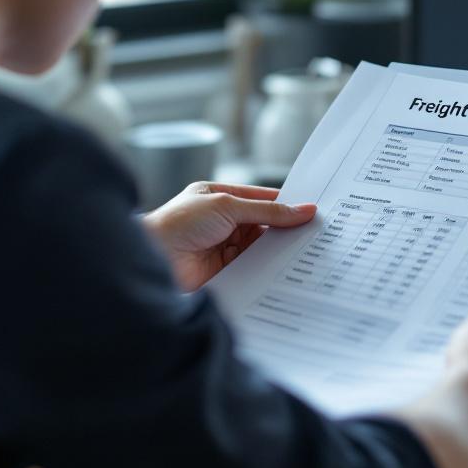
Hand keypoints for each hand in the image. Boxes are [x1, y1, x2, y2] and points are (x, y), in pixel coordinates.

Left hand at [141, 182, 316, 291]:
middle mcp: (221, 221)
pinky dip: (268, 267)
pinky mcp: (225, 270)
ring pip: (261, 246)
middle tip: (315, 230)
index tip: (311, 209)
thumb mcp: (227, 206)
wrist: (152, 260)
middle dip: (285, 227)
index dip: (285, 203)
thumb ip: (267, 210)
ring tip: (307, 249)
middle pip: (263, 223)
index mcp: (218, 197)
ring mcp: (223, 246)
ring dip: (279, 248)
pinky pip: (254, 266)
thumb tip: (301, 209)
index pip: (260, 198)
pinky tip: (286, 268)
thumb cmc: (178, 224)